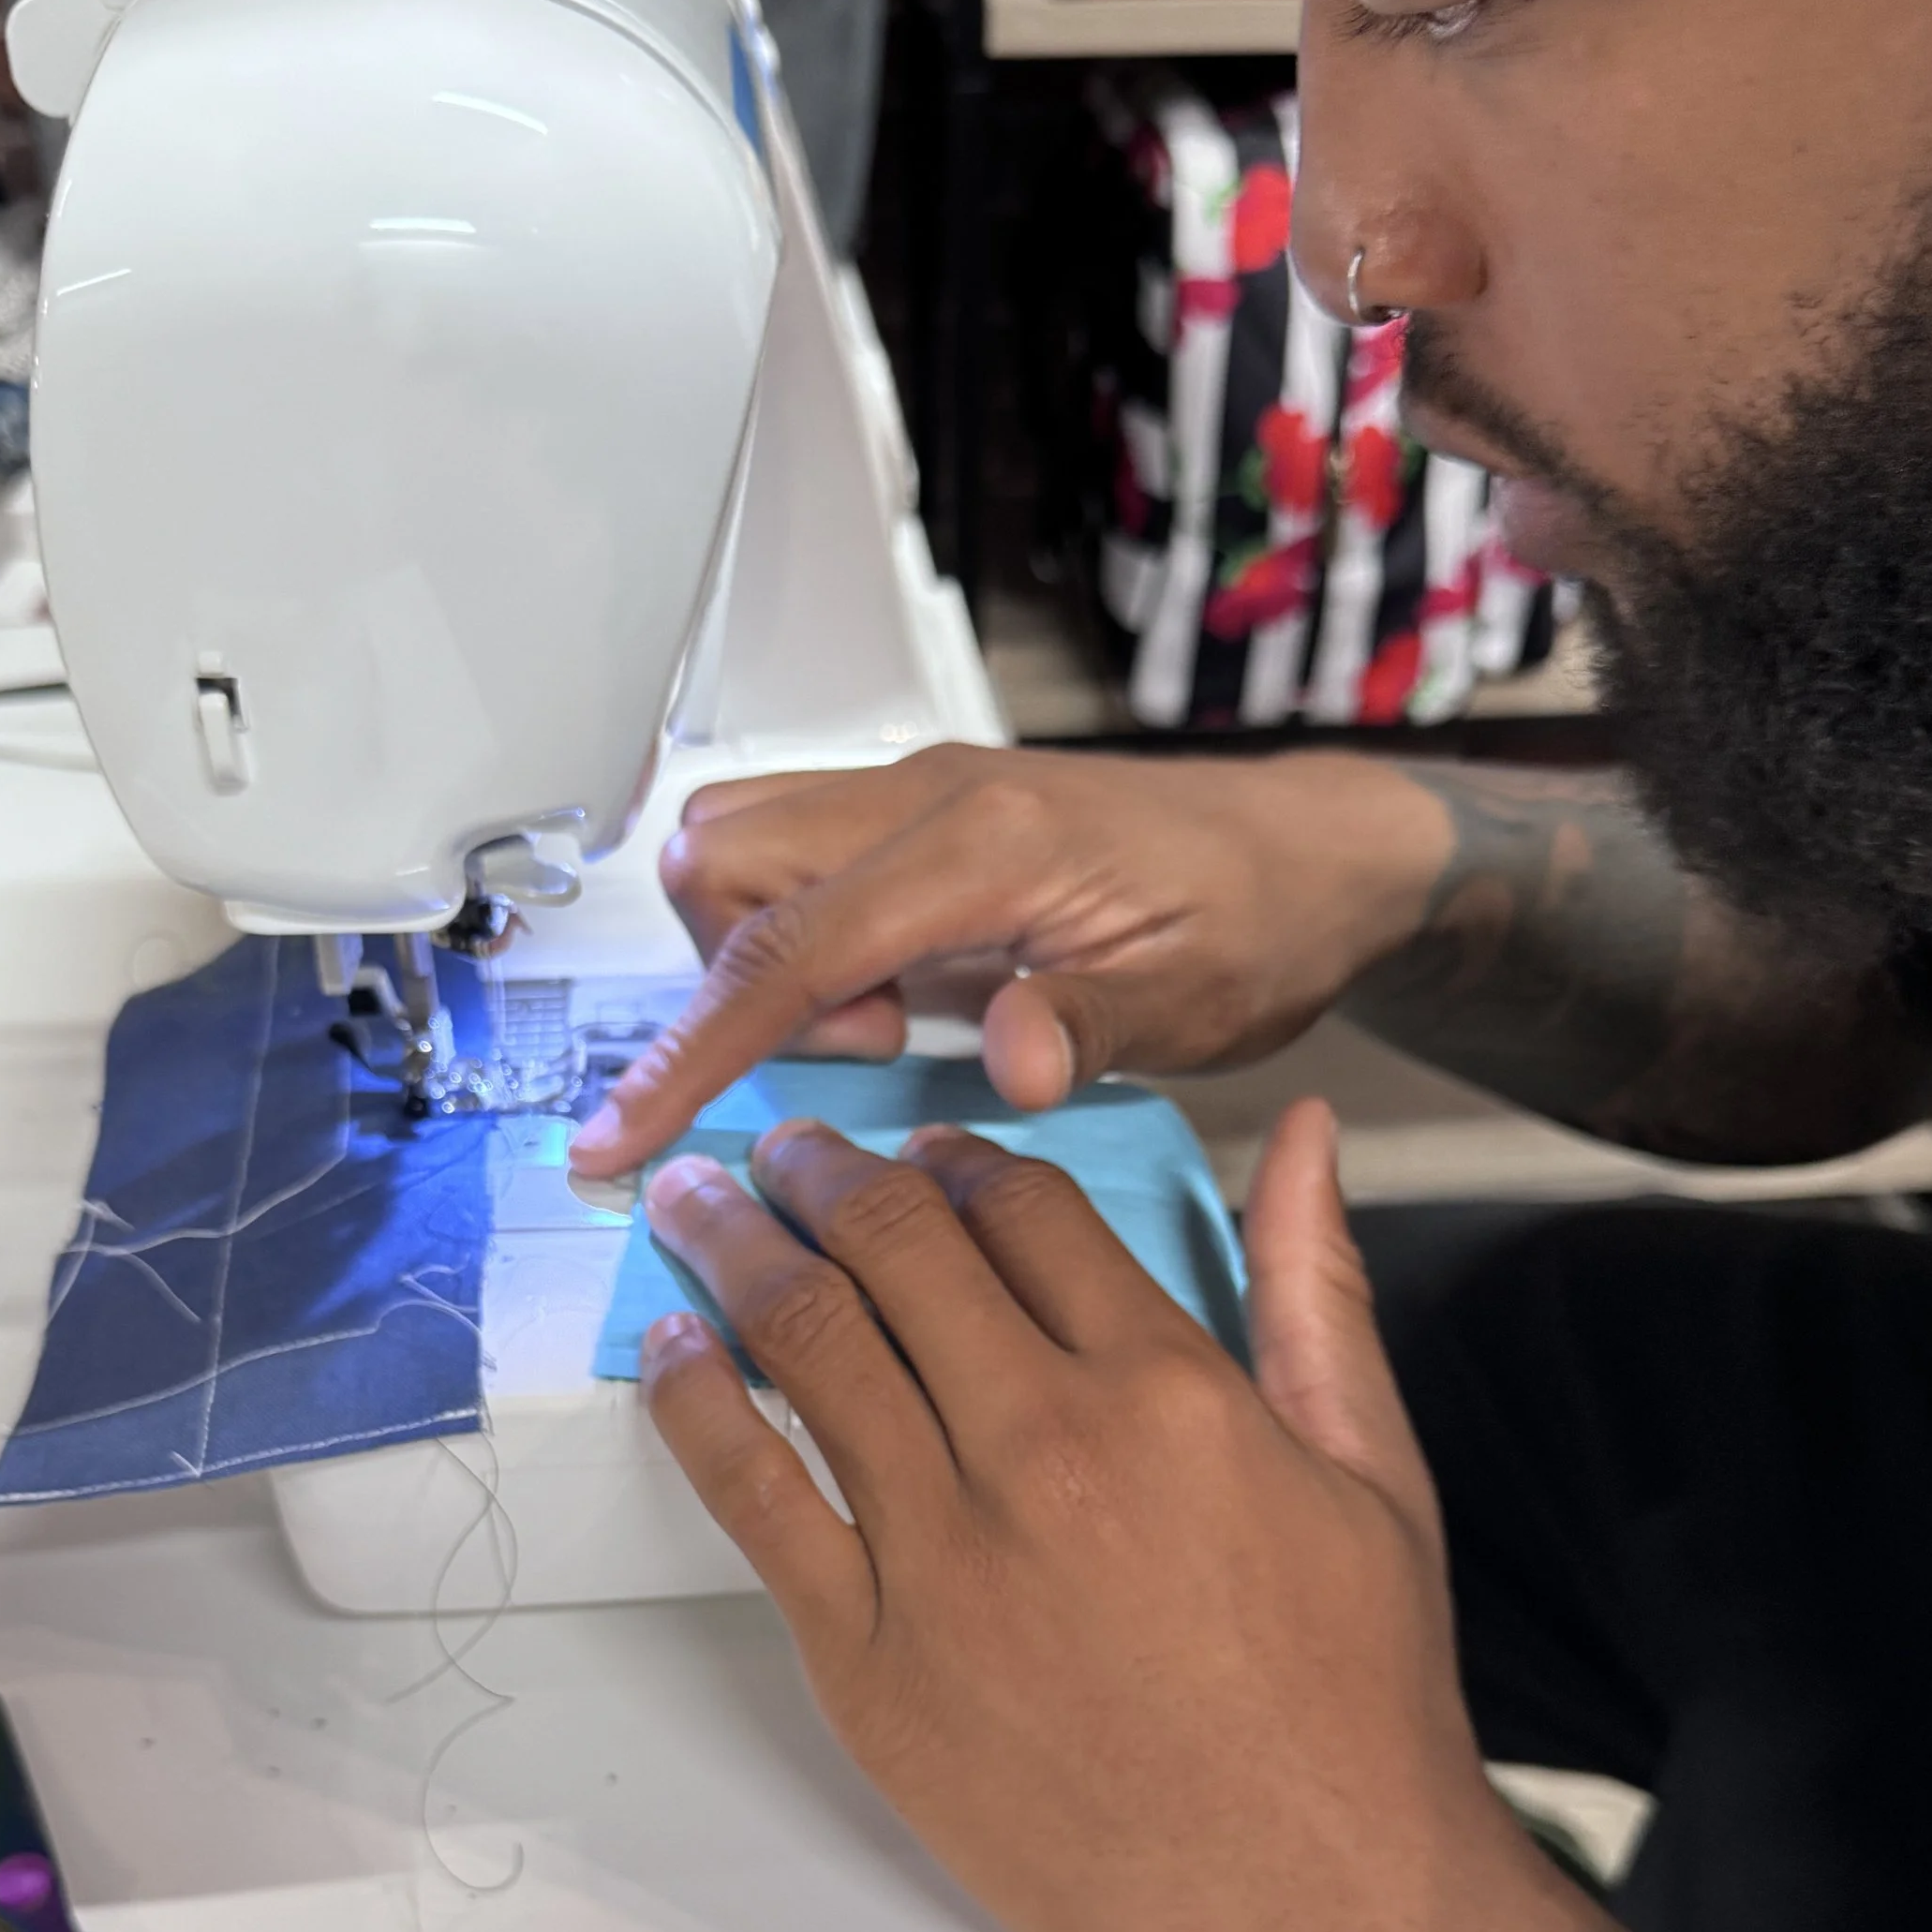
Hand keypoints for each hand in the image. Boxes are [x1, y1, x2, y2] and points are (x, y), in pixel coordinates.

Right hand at [570, 742, 1451, 1176]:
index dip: (694, 1050)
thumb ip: (1088, 1025)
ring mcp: (916, 795)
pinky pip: (796, 859)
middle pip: (722, 857)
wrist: (1313, 851)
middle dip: (730, 975)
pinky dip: (799, 938)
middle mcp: (928, 794)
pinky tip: (897, 1001)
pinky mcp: (919, 817)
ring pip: (741, 843)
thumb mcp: (1195, 1000)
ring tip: (885, 1027)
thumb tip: (1010, 1064)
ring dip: (761, 950)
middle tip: (866, 1050)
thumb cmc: (1260, 921)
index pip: (790, 943)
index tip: (619, 1137)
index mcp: (986, 843)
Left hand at [637, 1097, 1578, 1931]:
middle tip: (785, 1148)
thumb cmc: (1353, 1702)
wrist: (1316, 1914)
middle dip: (824, 1172)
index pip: (1023, 1208)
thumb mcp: (1374, 1475)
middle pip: (894, 1250)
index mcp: (1169, 1390)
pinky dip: (696, 1402)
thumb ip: (1314, 1290)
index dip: (955, 1155)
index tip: (918, 1147)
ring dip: (736, 1247)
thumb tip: (1299, 1133)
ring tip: (698, 1203)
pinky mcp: (868, 1662)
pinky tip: (676, 1348)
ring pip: (807, 1345)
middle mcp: (1043, 1450)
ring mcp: (942, 1557)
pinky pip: (751, 1495)